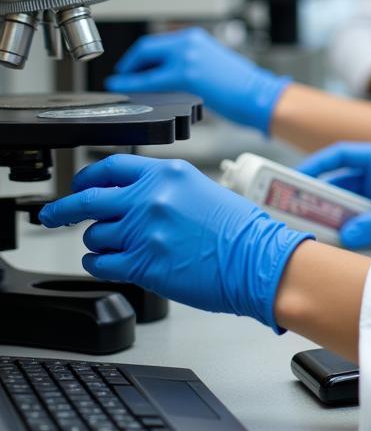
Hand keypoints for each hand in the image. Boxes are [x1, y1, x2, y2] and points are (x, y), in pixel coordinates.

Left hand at [39, 155, 311, 329]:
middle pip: (87, 199)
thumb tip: (129, 198)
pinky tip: (108, 262)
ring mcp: (144, 231)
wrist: (256, 259)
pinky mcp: (142, 263)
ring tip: (113, 246)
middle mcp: (151, 198)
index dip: (87, 177)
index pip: (111, 167)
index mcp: (168, 173)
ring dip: (97, 241)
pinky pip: (99, 262)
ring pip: (93, 235)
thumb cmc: (239, 230)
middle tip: (54, 215)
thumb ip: (162, 189)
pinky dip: (98, 263)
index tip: (78, 185)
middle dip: (63, 209)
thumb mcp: (200, 189)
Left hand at [106, 27, 289, 133]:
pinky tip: (126, 89)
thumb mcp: (213, 62)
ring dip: (130, 74)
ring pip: (146, 62)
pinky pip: (150, 80)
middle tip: (121, 75)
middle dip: (130, 63)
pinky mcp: (185, 75)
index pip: (159, 43)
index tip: (131, 66)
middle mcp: (190, 42)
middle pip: (147, 48)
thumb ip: (190, 61)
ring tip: (121, 83)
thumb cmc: (243, 85)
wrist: (259, 94)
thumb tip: (166, 71)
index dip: (140, 56)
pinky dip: (134, 84)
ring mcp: (186, 57)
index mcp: (196, 37)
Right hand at [296, 142, 370, 247]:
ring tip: (307, 229)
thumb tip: (347, 237)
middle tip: (291, 212)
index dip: (316, 165)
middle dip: (317, 196)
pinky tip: (336, 240)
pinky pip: (362, 216)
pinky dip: (348, 226)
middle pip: (341, 182)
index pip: (342, 155)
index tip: (293, 180)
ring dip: (332, 214)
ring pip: (350, 202)